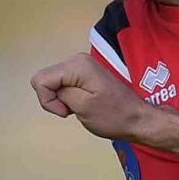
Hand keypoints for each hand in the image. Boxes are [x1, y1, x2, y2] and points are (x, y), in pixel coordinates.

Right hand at [32, 52, 155, 143]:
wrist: (138, 119)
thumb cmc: (114, 116)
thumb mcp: (81, 107)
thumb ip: (59, 93)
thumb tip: (50, 88)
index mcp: (77, 65)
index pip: (40, 79)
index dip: (47, 99)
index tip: (66, 111)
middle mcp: (77, 60)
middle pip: (46, 79)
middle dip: (54, 98)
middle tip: (74, 110)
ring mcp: (82, 66)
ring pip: (53, 83)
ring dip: (62, 99)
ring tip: (81, 107)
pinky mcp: (85, 74)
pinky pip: (64, 84)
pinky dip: (68, 97)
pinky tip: (84, 104)